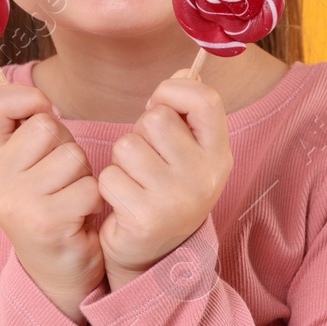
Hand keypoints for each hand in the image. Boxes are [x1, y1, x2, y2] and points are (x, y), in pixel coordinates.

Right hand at [0, 82, 104, 322]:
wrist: (57, 271)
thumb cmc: (52, 205)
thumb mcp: (29, 165)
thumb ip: (28, 129)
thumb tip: (40, 95)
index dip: (26, 98)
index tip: (43, 112)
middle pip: (46, 127)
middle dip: (67, 147)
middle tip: (63, 177)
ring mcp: (16, 201)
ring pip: (72, 156)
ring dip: (83, 175)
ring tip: (71, 196)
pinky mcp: (45, 221)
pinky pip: (88, 187)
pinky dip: (94, 200)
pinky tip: (80, 216)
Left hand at [97, 68, 232, 288]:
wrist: (154, 255)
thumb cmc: (166, 191)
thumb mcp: (187, 152)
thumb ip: (186, 112)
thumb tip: (184, 70)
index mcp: (218, 154)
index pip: (205, 99)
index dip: (174, 91)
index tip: (161, 105)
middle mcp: (205, 176)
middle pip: (156, 119)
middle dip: (140, 133)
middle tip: (146, 159)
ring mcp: (177, 199)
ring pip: (126, 146)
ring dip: (120, 161)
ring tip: (134, 181)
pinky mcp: (146, 218)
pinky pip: (109, 176)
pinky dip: (108, 186)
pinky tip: (123, 202)